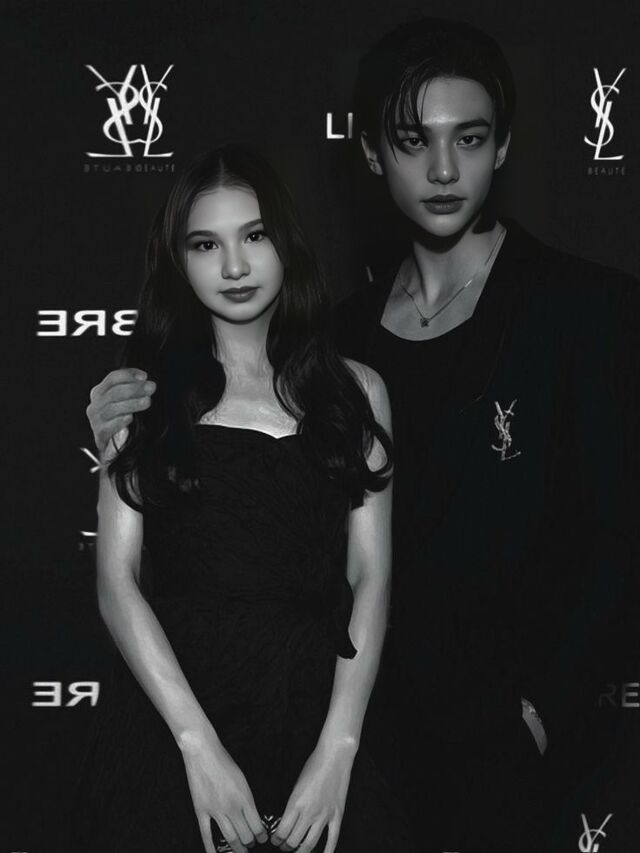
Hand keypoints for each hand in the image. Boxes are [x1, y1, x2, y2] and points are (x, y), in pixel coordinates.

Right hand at [86, 368, 155, 454]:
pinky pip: (109, 426)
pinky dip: (120, 421)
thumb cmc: (119, 419)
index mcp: (100, 391)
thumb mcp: (124, 402)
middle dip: (135, 389)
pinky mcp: (100, 434)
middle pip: (114, 392)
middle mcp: (96, 404)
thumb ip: (132, 391)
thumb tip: (148, 384)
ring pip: (113, 408)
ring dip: (132, 404)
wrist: (112, 445)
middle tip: (151, 388)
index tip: (144, 376)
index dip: (128, 375)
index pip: (112, 378)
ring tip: (147, 402)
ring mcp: (96, 419)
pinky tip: (130, 418)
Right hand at [180, 729, 268, 852]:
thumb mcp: (242, 779)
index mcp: (245, 798)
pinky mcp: (201, 811)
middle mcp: (232, 807)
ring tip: (241, 851)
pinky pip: (206, 835)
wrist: (203, 752)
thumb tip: (252, 815)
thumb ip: (247, 798)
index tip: (262, 839)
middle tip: (252, 846)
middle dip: (250, 844)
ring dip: (237, 848)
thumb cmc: (224, 761)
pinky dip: (211, 849)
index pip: (257, 826)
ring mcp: (216, 811)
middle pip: (245, 835)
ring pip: (229, 838)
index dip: (261, 836)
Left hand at [271, 741, 354, 852]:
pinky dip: (327, 852)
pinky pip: (332, 839)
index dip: (276, 840)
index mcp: (295, 803)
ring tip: (297, 852)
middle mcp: (309, 812)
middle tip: (284, 847)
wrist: (334, 756)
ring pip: (310, 843)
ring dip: (301, 851)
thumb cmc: (314, 765)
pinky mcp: (337, 814)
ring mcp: (324, 815)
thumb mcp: (296, 784)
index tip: (275, 840)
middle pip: (293, 840)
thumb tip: (288, 819)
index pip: (282, 831)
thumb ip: (293, 803)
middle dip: (286, 847)